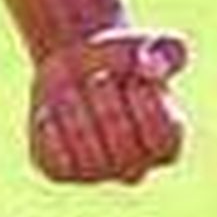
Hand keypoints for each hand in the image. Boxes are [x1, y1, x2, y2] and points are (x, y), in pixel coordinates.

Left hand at [28, 27, 188, 185]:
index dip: (146, 103)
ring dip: (75, 109)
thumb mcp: (154, 43)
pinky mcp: (60, 171)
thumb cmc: (123, 57)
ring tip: (72, 88)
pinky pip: (56, 159)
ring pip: (87, 154)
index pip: (163, 139)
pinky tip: (52, 109)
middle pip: (122, 147)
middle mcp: (135, 168)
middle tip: (98, 77)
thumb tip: (148, 68)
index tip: (134, 78)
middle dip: (106, 101)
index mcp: (166, 146)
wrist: (76, 61)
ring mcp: (97, 173)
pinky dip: (51, 127)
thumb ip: (166, 51)